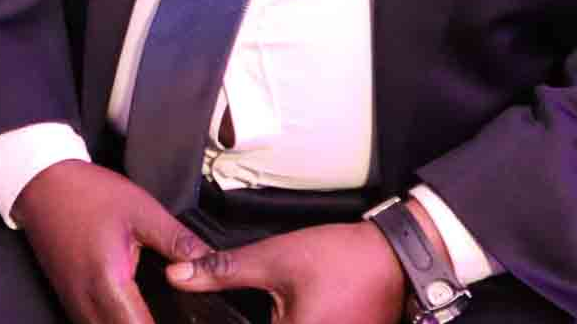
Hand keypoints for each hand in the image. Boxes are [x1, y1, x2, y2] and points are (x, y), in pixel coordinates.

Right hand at [12, 160, 212, 323]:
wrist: (41, 183)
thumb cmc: (88, 193)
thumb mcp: (142, 211)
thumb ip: (178, 241)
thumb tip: (212, 261)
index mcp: (109, 282)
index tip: (186, 320)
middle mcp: (87, 302)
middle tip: (176, 317)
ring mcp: (74, 303)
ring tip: (156, 312)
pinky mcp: (68, 298)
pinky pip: (93, 323)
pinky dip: (113, 322)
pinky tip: (131, 310)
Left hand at [166, 220, 405, 323]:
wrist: (398, 258)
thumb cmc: (342, 258)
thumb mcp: (275, 259)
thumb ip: (224, 271)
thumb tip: (178, 275)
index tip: (208, 316)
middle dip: (243, 320)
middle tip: (243, 305)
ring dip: (266, 321)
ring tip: (264, 307)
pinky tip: (281, 313)